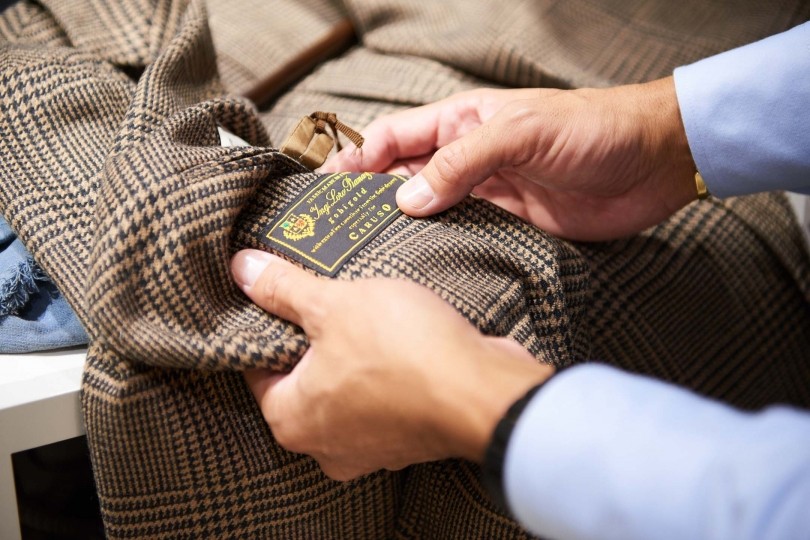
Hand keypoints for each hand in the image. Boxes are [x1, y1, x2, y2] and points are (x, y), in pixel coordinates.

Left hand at [231, 249, 552, 480]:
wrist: (485, 390)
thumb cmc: (404, 352)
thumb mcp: (334, 304)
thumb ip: (283, 288)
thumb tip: (241, 269)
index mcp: (292, 420)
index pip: (258, 369)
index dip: (269, 326)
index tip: (283, 296)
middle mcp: (326, 446)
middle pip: (305, 379)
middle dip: (317, 339)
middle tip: (328, 298)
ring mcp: (372, 447)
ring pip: (349, 388)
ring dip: (357, 354)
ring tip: (368, 312)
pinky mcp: (410, 438)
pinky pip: (386, 397)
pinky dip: (389, 371)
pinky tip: (401, 337)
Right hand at [323, 77, 696, 240]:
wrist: (655, 163)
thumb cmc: (592, 129)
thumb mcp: (520, 133)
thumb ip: (461, 163)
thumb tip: (406, 199)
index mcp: (463, 121)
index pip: (395, 137)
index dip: (357, 159)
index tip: (325, 188)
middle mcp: (469, 158)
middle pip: (404, 177)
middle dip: (369, 198)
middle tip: (335, 230)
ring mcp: (488, 194)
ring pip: (430, 210)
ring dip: (401, 228)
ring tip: (366, 255)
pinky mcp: (510, 226)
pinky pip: (464, 237)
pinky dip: (440, 249)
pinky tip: (419, 266)